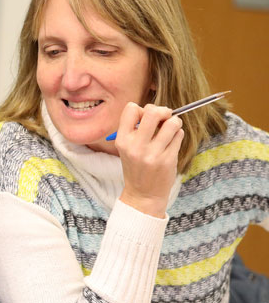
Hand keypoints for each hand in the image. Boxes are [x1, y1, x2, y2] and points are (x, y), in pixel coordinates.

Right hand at [115, 102, 183, 217]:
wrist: (143, 194)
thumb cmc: (137, 166)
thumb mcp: (127, 148)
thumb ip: (136, 128)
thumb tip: (158, 110)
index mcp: (122, 140)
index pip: (131, 108)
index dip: (142, 109)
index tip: (146, 118)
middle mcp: (135, 146)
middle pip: (153, 111)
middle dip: (163, 111)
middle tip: (165, 118)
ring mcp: (152, 153)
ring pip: (172, 123)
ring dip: (175, 122)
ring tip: (171, 130)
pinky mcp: (168, 159)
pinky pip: (179, 135)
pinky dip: (178, 135)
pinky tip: (172, 143)